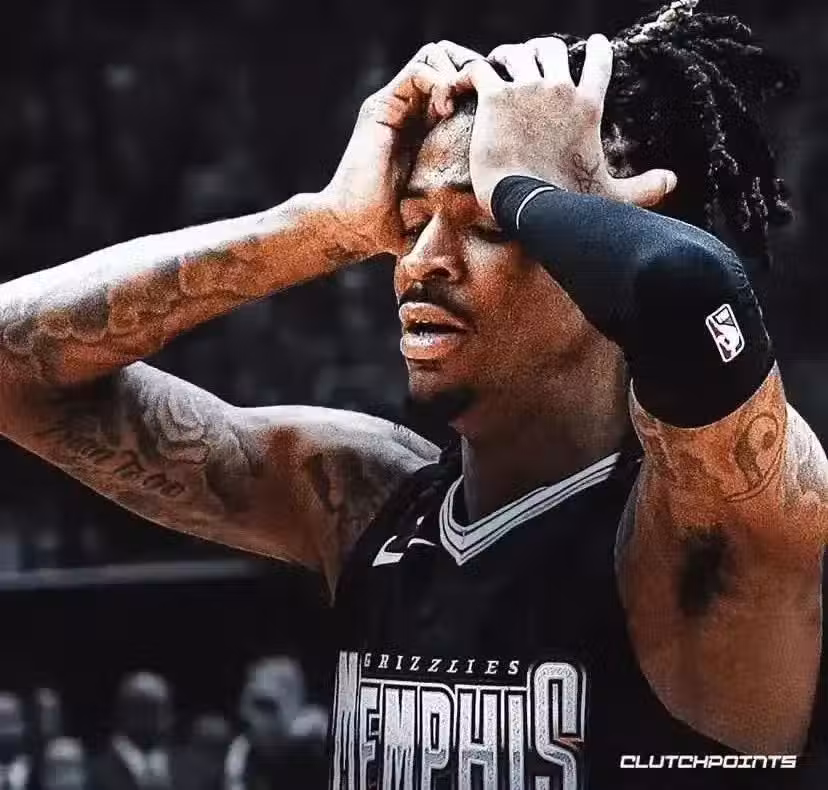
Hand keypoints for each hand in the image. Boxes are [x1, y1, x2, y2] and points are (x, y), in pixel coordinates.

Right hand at [320, 41, 482, 255]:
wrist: (358, 225)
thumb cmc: (397, 223)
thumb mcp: (442, 204)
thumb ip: (463, 198)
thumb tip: (497, 210)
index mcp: (428, 127)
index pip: (460, 82)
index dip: (482, 86)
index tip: (496, 108)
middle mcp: (411, 109)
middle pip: (449, 59)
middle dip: (471, 70)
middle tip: (481, 97)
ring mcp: (395, 105)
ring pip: (434, 55)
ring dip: (454, 72)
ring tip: (460, 102)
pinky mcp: (382, 106)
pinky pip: (417, 71)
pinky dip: (437, 81)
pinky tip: (445, 109)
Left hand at [454, 35, 676, 217]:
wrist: (530, 203)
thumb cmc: (570, 203)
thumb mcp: (614, 195)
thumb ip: (645, 187)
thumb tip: (673, 180)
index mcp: (587, 107)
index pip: (599, 63)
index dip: (597, 50)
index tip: (594, 43)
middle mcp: (559, 89)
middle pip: (551, 49)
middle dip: (540, 50)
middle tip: (528, 59)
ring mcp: (526, 90)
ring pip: (516, 52)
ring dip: (506, 56)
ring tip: (498, 66)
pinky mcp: (495, 98)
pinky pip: (479, 69)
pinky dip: (470, 74)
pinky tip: (467, 84)